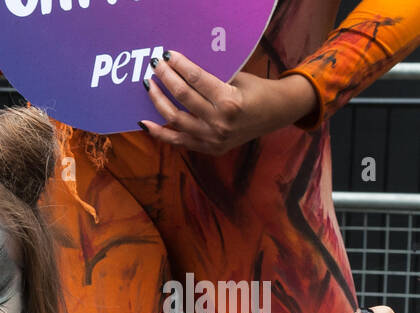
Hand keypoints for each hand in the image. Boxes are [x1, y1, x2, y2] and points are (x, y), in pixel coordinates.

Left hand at [138, 50, 317, 154]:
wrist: (276, 114)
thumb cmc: (256, 91)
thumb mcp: (238, 78)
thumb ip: (211, 78)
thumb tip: (180, 68)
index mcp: (230, 101)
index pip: (196, 80)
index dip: (179, 66)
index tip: (166, 56)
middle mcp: (220, 122)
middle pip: (183, 97)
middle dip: (166, 79)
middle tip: (155, 67)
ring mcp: (212, 139)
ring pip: (175, 119)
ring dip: (158, 101)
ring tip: (150, 86)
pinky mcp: (208, 148)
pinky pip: (177, 141)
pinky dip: (159, 132)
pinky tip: (144, 121)